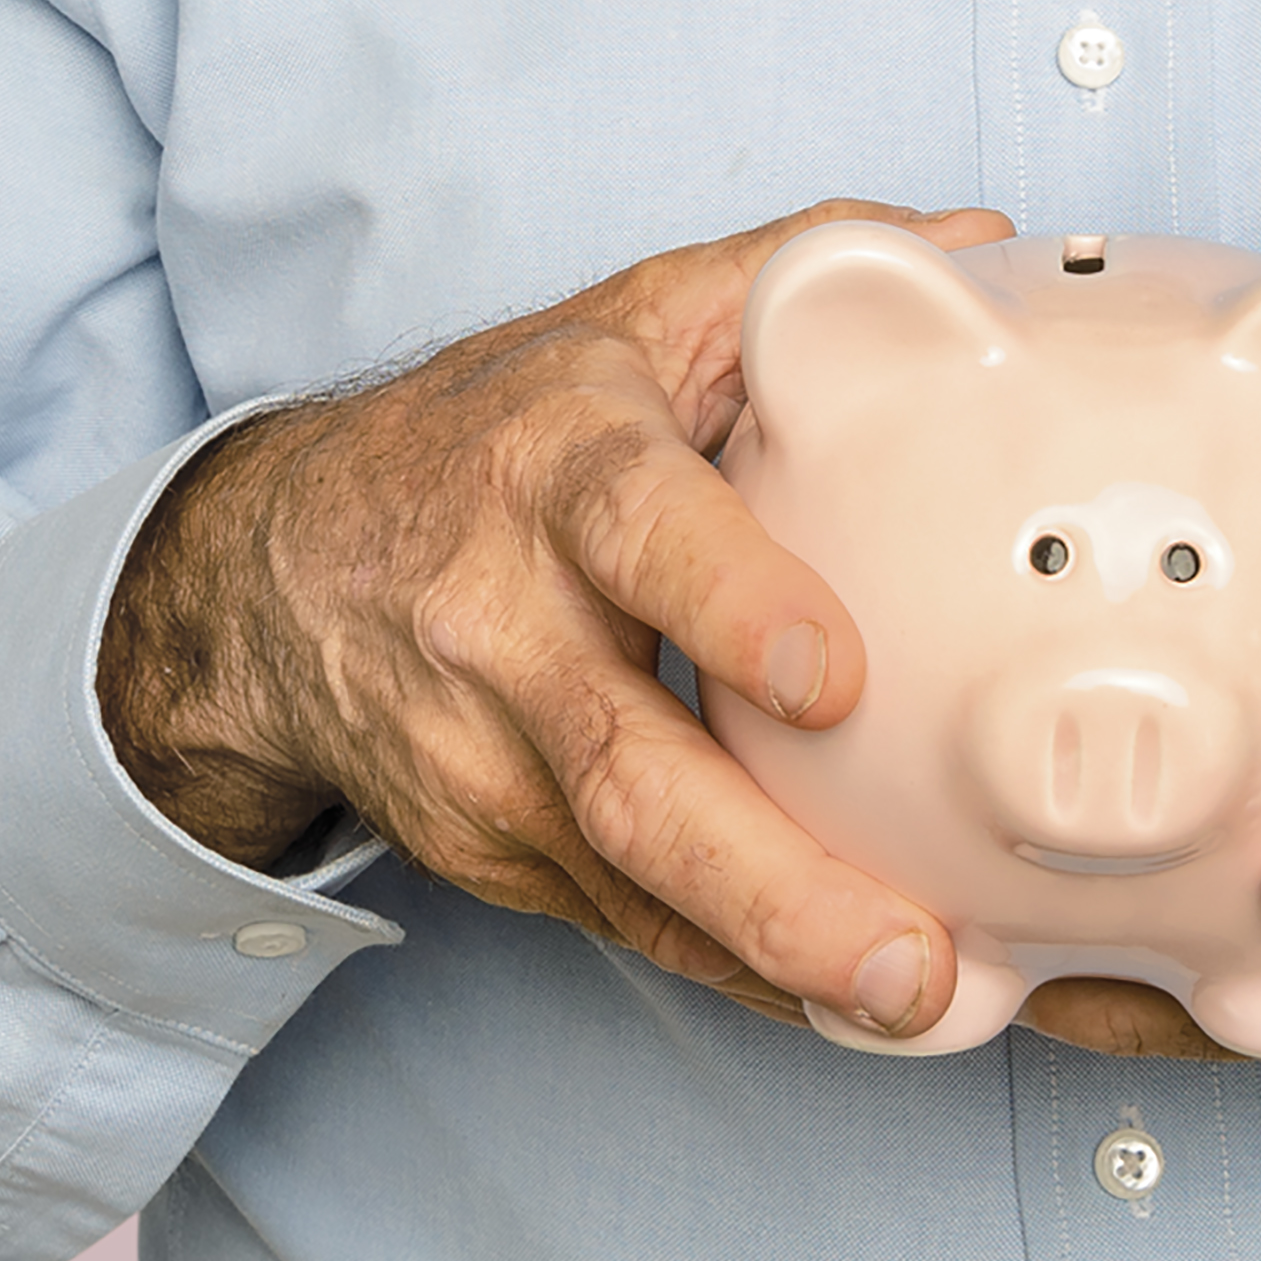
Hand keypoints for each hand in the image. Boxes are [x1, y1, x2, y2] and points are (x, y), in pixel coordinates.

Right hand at [98, 200, 1015, 1039]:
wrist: (278, 569)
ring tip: (909, 1006)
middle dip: (774, 876)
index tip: (833, 678)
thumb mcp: (627, 324)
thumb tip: (982, 249)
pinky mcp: (493, 852)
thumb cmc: (497, 437)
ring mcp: (486, 761)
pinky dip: (743, 976)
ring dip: (774, 956)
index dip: (730, 601)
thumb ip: (797, 277)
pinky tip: (848, 1011)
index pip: (638, 530)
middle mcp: (504, 625)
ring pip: (630, 879)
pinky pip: (630, 929)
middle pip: (633, 767)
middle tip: (912, 958)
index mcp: (555, 467)